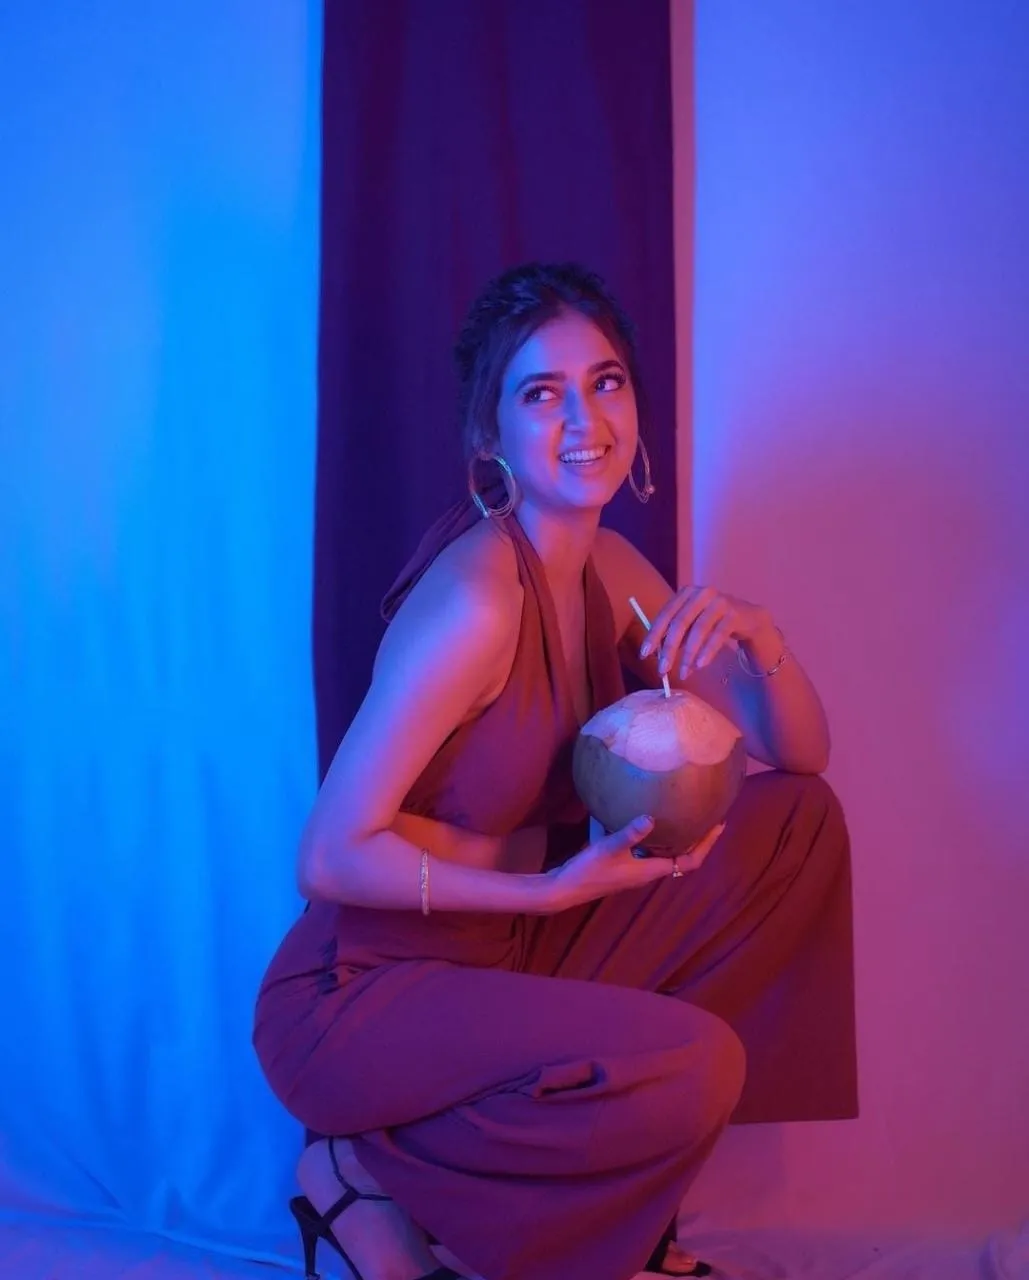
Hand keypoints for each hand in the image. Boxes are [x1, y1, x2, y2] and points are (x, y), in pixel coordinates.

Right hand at [540, 817, 725, 913]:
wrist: (564, 889)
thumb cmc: (588, 872)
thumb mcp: (608, 849)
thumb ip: (629, 833)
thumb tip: (650, 817)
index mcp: (651, 871)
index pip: (690, 862)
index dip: (707, 845)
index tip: (718, 825)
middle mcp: (648, 872)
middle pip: (682, 857)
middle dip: (697, 838)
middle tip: (706, 815)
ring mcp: (635, 869)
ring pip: (664, 853)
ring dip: (676, 837)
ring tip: (682, 814)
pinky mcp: (623, 865)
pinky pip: (647, 849)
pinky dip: (653, 836)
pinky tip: (644, 819)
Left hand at [639, 586, 775, 679]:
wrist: (750, 620)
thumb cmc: (714, 624)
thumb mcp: (692, 626)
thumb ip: (675, 634)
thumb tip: (655, 653)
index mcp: (686, 593)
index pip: (666, 614)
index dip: (654, 634)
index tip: (645, 654)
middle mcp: (702, 593)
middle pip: (680, 622)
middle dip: (669, 649)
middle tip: (662, 670)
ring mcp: (720, 601)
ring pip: (699, 630)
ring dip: (688, 655)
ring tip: (683, 673)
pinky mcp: (735, 613)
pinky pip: (718, 635)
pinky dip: (707, 651)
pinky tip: (700, 666)